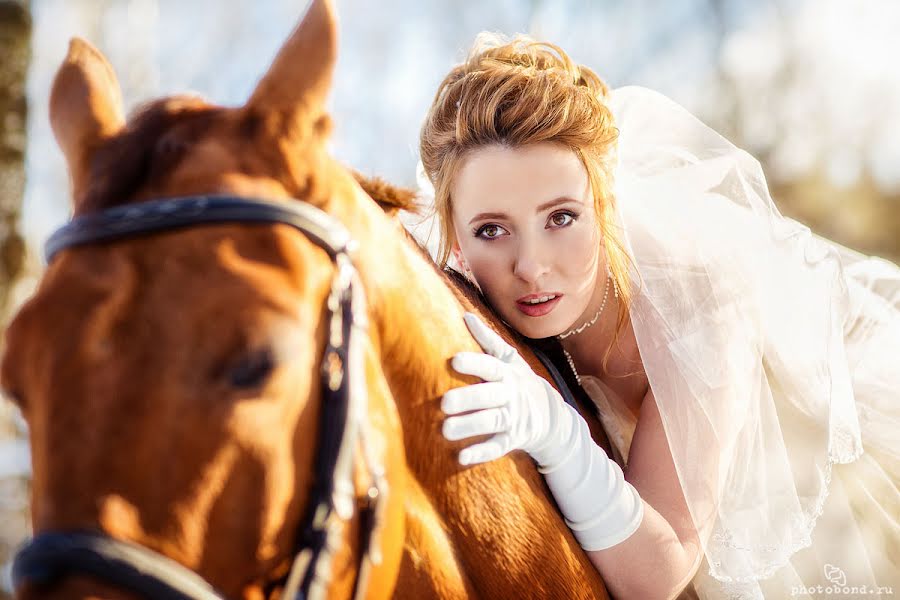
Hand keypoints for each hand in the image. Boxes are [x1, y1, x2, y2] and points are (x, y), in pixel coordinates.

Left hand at [442, 313, 643, 550]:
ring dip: (470, 426)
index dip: (474, 363)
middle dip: (468, 399)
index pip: (490, 366)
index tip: (454, 360)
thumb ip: (488, 340)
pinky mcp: (514, 439)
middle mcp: (511, 394)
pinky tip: (462, 458)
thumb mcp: (510, 359)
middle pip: (489, 396)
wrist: (551, 414)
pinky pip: (498, 446)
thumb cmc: (519, 380)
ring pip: (492, 422)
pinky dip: (482, 452)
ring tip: (445, 430)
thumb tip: (465, 315)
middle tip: (444, 402)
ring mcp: (514, 418)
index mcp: (507, 373)